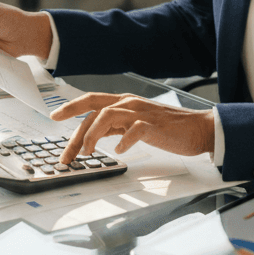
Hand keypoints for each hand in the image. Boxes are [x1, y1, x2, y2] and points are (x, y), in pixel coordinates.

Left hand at [52, 91, 214, 162]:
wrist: (198, 129)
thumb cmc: (168, 128)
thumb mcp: (136, 123)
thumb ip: (116, 125)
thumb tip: (95, 134)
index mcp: (125, 102)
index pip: (91, 100)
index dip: (71, 107)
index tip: (54, 116)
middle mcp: (130, 103)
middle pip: (94, 109)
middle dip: (76, 132)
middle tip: (66, 154)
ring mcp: (141, 113)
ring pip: (108, 115)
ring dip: (93, 135)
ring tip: (88, 152)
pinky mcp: (154, 125)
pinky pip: (134, 130)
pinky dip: (124, 141)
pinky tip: (119, 151)